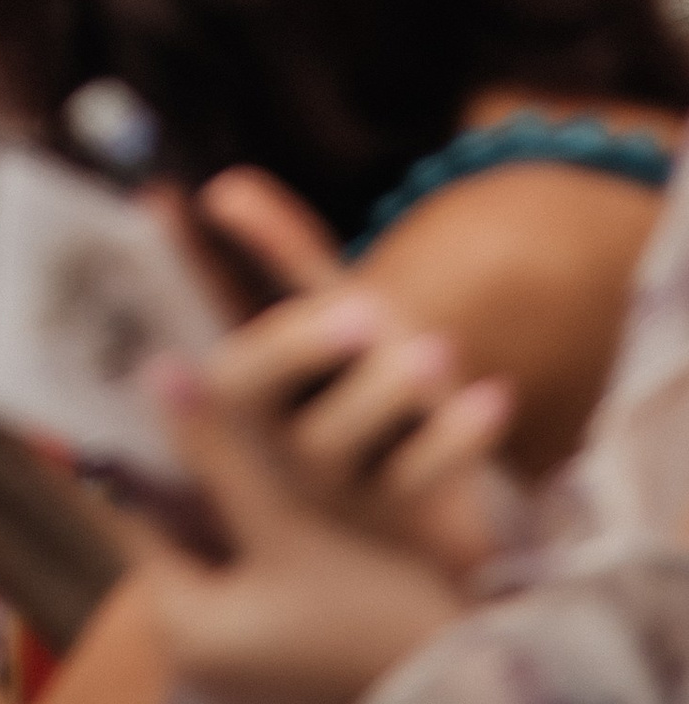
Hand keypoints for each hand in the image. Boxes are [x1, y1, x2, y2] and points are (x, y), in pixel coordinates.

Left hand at [137, 354, 472, 703]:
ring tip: (228, 391)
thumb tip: (159, 372)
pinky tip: (271, 449)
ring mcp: (239, 640)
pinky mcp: (279, 631)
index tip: (141, 365)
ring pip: (214, 527)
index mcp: (180, 623)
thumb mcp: (288, 530)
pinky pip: (248, 548)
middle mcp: (198, 639)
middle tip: (188, 366)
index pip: (128, 509)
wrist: (467, 688)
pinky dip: (255, 503)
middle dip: (188, 449)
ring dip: (225, 470)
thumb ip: (219, 456)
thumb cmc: (372, 619)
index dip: (136, 437)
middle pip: (174, 516)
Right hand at [193, 171, 518, 576]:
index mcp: (240, 390)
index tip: (220, 227)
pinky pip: (419, 477)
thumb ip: (278, 253)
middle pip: (259, 397)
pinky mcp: (394, 516)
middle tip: (360, 307)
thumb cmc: (349, 377)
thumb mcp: (320, 314)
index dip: (207, 290)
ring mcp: (327, 485)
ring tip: (439, 347)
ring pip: (338, 441)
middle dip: (300, 345)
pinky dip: (457, 437)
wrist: (412, 478)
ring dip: (386, 390)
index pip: (216, 342)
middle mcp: (268, 440)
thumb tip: (222, 186)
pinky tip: (495, 394)